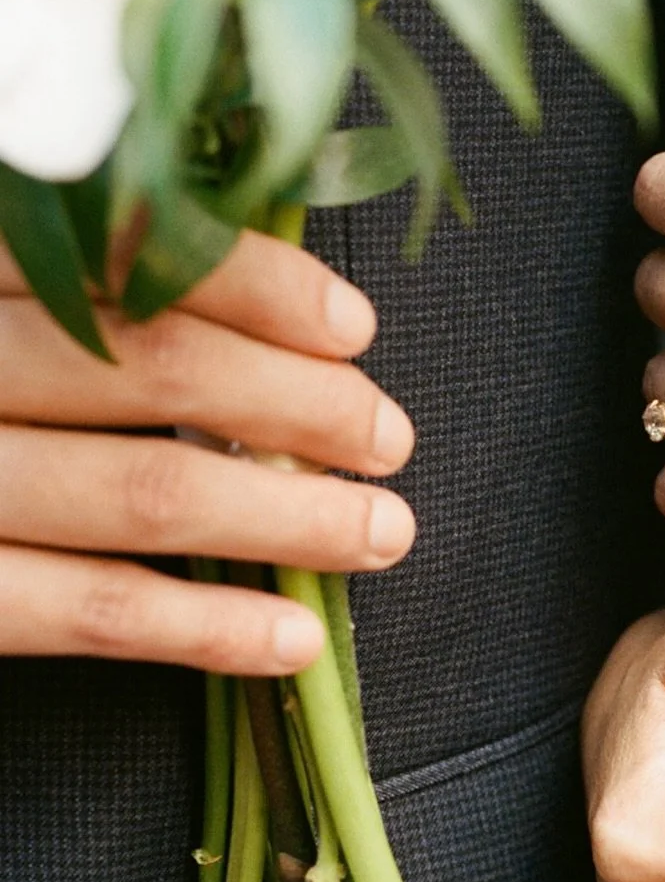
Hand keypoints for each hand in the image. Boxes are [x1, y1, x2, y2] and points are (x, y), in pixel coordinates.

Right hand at [0, 230, 415, 672]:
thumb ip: (58, 264)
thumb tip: (246, 294)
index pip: (120, 242)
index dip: (253, 285)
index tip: (351, 327)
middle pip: (148, 363)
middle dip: (297, 404)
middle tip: (388, 435)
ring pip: (136, 489)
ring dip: (284, 517)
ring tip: (381, 531)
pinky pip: (79, 613)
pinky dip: (198, 629)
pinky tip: (289, 639)